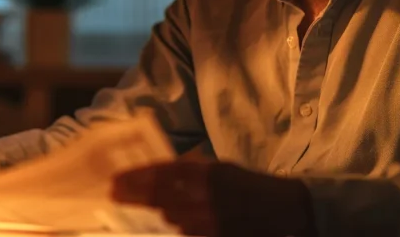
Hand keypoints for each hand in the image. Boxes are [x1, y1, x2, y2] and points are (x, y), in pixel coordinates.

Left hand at [112, 161, 315, 236]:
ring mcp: (209, 220)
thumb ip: (192, 170)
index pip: (162, 174)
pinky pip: (184, 231)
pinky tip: (165, 220)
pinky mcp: (214, 235)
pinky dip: (174, 226)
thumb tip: (158, 173)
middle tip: (113, 194)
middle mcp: (206, 196)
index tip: (116, 180)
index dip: (136, 178)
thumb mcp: (221, 169)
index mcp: (208, 173)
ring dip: (153, 213)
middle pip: (158, 197)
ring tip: (134, 206)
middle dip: (133, 195)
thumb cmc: (251, 187)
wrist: (285, 212)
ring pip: (169, 218)